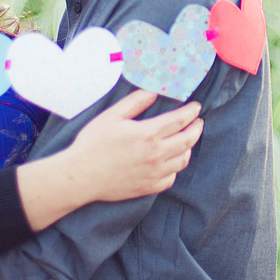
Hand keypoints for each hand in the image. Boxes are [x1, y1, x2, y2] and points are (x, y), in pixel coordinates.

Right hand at [66, 90, 203, 202]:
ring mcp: (154, 173)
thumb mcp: (112, 116)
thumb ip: (135, 102)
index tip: (196, 107)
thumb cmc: (93, 144)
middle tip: (198, 122)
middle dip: (196, 128)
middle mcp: (156, 154)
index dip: (191, 112)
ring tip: (186, 140)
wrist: (81, 176)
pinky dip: (175, 168)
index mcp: (148, 134)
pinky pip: (171, 178)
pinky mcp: (149, 187)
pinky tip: (171, 162)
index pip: (179, 120)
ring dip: (188, 147)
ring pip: (183, 160)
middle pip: (187, 140)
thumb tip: (153, 92)